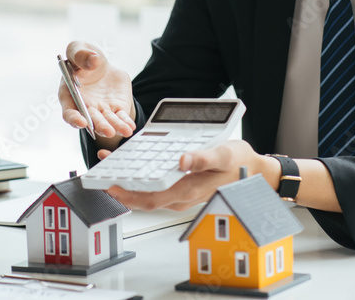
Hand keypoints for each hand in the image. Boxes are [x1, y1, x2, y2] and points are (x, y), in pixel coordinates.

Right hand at [58, 41, 135, 144]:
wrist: (100, 62)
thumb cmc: (83, 56)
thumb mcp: (79, 48)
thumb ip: (80, 54)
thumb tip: (93, 61)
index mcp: (69, 93)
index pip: (69, 111)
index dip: (74, 118)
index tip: (82, 122)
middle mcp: (84, 106)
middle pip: (91, 120)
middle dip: (99, 126)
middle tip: (108, 131)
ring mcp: (100, 109)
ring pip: (107, 121)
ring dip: (115, 127)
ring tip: (125, 131)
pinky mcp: (115, 107)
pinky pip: (120, 117)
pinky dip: (125, 122)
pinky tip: (130, 126)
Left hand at [103, 140, 276, 211]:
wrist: (255, 171)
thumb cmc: (239, 163)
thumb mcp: (223, 155)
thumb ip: (203, 159)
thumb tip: (181, 161)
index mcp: (190, 189)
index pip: (152, 197)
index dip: (128, 194)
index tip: (110, 185)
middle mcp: (183, 196)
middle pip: (145, 199)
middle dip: (120, 190)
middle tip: (99, 177)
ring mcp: (182, 194)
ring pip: (149, 194)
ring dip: (128, 184)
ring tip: (109, 167)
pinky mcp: (182, 188)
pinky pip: (157, 188)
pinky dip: (141, 179)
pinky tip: (132, 165)